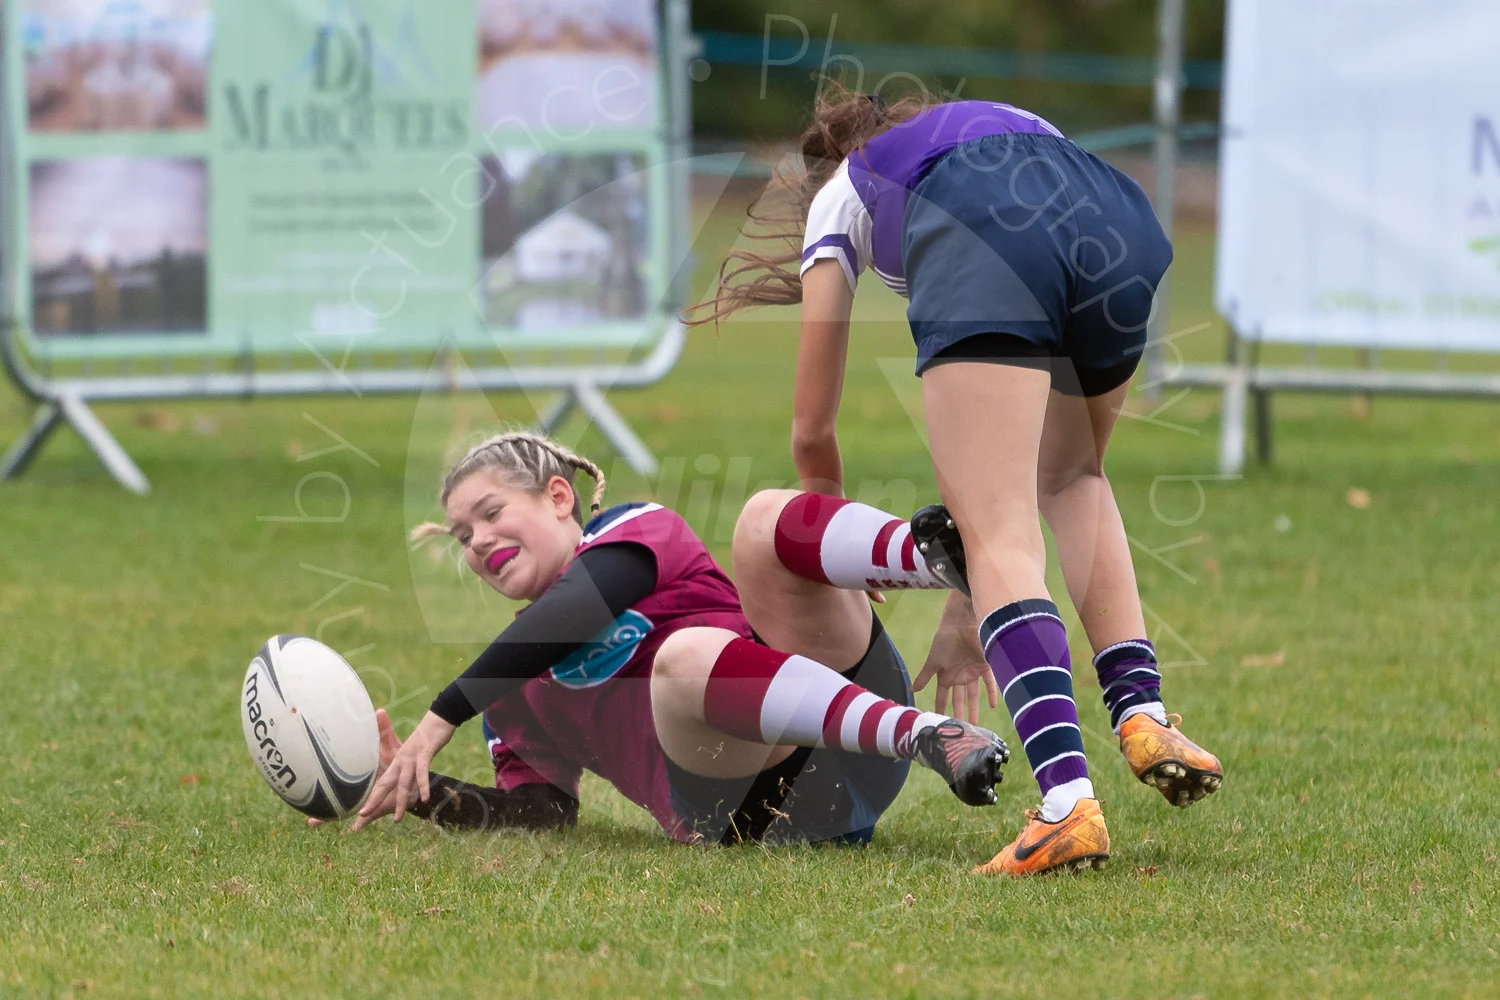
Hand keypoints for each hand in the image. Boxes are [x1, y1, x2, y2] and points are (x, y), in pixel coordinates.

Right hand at [306, 708, 401, 828]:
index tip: (301, 784)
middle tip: (303, 815)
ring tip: (314, 823)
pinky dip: (363, 821)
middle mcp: (359, 790)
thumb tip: (379, 711)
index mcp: (358, 776)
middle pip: (337, 799)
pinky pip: (371, 816)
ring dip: (328, 816)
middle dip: (320, 809)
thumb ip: (384, 731)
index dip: (321, 782)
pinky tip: (354, 828)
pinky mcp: (381, 807)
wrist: (416, 775)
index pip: (337, 780)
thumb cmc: (401, 759)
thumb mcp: (391, 745)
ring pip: (348, 811)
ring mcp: (367, 799)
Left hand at [352, 711, 456, 830]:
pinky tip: (424, 799)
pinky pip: (422, 772)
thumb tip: (406, 763)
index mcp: (397, 762)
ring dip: (401, 802)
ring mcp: (412, 757)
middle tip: (363, 815)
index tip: (361, 814)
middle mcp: (401, 760)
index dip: (373, 796)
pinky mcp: (425, 752)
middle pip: (386, 783)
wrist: (438, 720)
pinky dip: (423, 785)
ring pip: (404, 782)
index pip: (382, 781)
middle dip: (375, 800)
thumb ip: (411, 767)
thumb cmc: (427, 737)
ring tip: (397, 820)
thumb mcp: (416, 752)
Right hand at [912, 591, 998, 724]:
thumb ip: (924, 677)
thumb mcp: (933, 661)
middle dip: (959, 714)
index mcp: (945, 674)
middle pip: (959, 699)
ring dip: (975, 708)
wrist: (961, 622)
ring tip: (975, 724)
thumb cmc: (944, 639)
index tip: (940, 724)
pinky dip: (991, 693)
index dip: (941, 708)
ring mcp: (972, 671)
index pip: (942, 696)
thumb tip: (911, 690)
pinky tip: (992, 705)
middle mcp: (959, 675)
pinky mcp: (985, 665)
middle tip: (961, 731)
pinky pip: (990, 682)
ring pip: (974, 694)